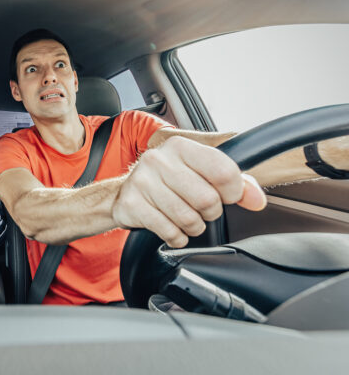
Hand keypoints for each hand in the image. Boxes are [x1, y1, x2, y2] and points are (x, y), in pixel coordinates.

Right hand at [112, 136, 266, 247]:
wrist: (125, 192)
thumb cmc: (169, 182)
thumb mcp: (200, 172)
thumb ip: (235, 182)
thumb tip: (257, 200)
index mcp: (180, 146)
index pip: (223, 171)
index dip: (234, 192)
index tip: (228, 196)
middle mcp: (159, 159)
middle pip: (207, 199)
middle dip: (211, 212)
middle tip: (202, 209)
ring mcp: (143, 181)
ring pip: (188, 219)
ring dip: (194, 227)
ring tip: (187, 219)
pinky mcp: (132, 204)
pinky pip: (169, 232)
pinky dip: (177, 237)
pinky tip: (173, 228)